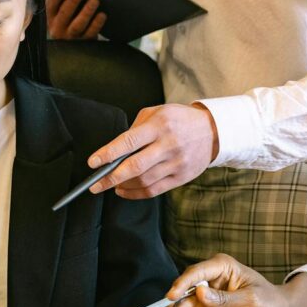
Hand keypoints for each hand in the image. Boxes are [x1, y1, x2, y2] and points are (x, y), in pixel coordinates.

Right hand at [45, 0, 105, 39]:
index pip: (51, 4)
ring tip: (94, 1)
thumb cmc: (66, 21)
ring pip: (77, 25)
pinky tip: (102, 15)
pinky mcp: (83, 43)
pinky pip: (90, 34)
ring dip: (86, 12)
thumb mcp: (58, 12)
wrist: (70, 47)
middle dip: (73, 1)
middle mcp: (58, 28)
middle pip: (64, 14)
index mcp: (50, 17)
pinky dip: (96, 24)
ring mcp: (70, 38)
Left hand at [88, 103, 218, 198]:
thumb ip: (135, 129)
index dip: (108, 154)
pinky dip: (135, 193)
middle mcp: (168, 145)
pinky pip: (154, 190)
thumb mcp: (157, 113)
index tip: (93, 163)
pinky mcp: (182, 177)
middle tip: (95, 185)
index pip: (129, 142)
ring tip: (111, 184)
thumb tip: (115, 151)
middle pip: (135, 166)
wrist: (213, 130)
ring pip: (143, 181)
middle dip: (110, 178)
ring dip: (122, 185)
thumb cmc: (179, 120)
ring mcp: (176, 163)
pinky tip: (124, 190)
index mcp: (159, 126)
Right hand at [165, 254, 306, 306]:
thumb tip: (200, 293)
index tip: (172, 297)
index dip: (181, 284)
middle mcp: (207, 280)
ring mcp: (203, 298)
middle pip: (182, 292)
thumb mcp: (251, 300)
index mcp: (220, 267)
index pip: (194, 273)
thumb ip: (225, 298)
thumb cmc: (269, 301)